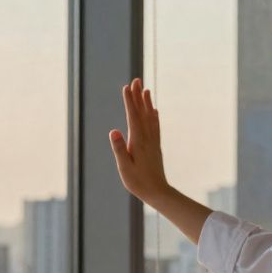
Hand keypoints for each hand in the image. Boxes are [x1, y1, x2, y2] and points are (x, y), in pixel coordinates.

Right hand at [110, 78, 169, 203]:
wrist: (158, 192)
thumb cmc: (138, 182)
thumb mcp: (124, 168)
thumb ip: (119, 149)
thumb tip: (113, 130)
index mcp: (138, 141)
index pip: (132, 117)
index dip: (129, 101)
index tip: (126, 87)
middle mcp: (147, 138)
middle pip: (142, 113)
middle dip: (138, 96)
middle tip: (136, 80)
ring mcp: (153, 141)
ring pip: (150, 117)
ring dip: (147, 103)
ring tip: (146, 89)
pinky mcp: (156, 146)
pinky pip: (155, 126)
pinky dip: (154, 116)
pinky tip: (154, 110)